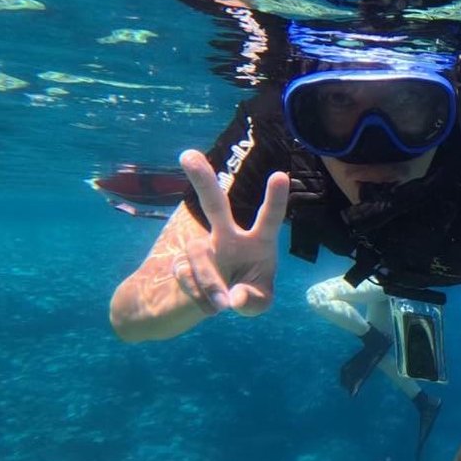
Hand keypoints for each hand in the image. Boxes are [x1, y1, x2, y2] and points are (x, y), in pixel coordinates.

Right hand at [175, 149, 288, 316]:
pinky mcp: (180, 262)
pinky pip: (185, 275)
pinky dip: (197, 296)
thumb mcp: (259, 302)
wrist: (210, 305)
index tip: (280, 175)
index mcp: (258, 242)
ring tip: (221, 306)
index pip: (268, 218)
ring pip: (198, 253)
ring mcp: (202, 247)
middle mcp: (228, 237)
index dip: (274, 199)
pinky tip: (208, 305)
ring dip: (209, 281)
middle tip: (187, 155)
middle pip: (215, 204)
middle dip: (202, 180)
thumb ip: (253, 301)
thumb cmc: (247, 293)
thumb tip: (232, 299)